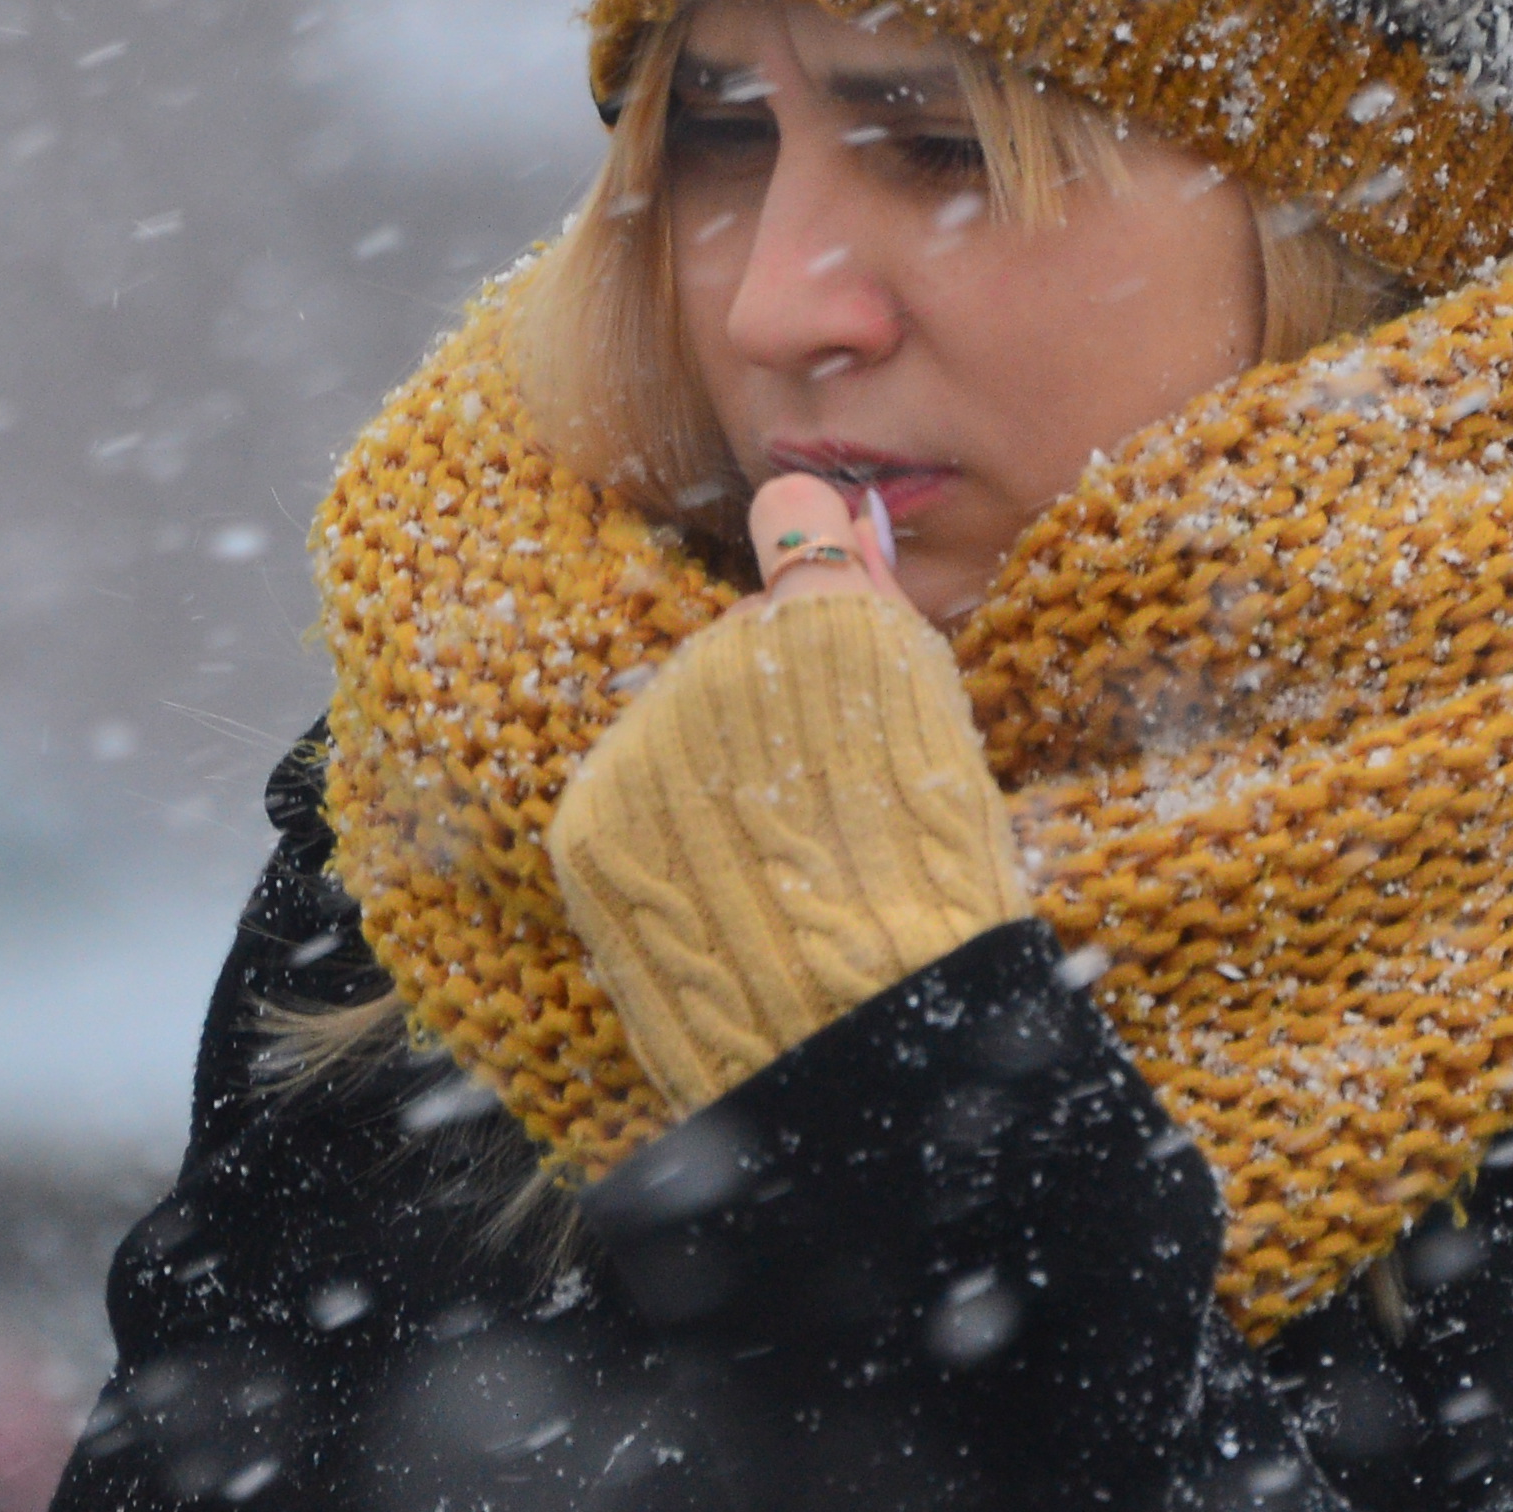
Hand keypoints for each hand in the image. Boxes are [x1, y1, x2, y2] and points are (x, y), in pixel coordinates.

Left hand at [548, 472, 1021, 1114]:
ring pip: (674, 735)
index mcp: (833, 628)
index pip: (807, 585)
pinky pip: (624, 802)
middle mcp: (721, 662)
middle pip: (733, 670)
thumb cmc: (923, 871)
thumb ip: (855, 588)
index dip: (837, 663)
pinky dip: (662, 845)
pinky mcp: (589, 823)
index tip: (857, 727)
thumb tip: (804, 489)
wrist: (859, 1022)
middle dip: (769, 730)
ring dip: (710, 786)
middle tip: (829, 819)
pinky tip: (722, 891)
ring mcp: (643, 743)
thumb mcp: (922, 710)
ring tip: (779, 868)